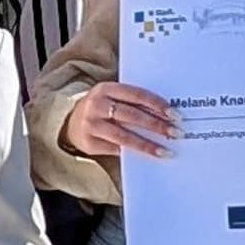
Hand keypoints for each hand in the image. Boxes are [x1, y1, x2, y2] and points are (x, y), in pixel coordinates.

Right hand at [61, 79, 178, 160]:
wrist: (69, 122)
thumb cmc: (100, 109)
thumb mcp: (111, 97)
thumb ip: (132, 102)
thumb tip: (165, 115)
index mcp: (105, 89)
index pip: (136, 95)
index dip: (157, 104)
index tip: (174, 114)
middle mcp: (96, 105)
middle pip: (132, 115)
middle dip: (156, 125)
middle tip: (176, 133)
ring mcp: (91, 125)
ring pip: (124, 136)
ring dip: (147, 145)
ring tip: (165, 151)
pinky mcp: (89, 142)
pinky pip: (116, 149)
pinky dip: (133, 153)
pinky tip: (148, 156)